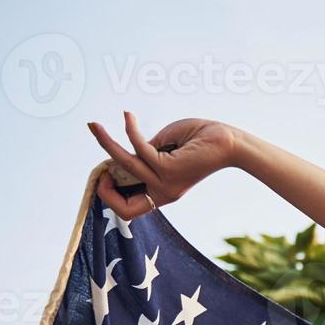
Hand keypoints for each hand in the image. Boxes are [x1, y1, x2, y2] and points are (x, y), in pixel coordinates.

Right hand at [87, 112, 240, 219]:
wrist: (231, 142)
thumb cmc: (202, 140)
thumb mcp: (166, 147)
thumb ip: (144, 150)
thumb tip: (123, 147)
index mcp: (162, 191)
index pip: (129, 208)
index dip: (111, 196)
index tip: (107, 173)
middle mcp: (163, 192)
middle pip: (122, 207)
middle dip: (102, 187)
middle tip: (99, 168)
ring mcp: (165, 182)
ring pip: (124, 168)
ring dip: (105, 144)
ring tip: (93, 126)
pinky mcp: (169, 168)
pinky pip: (138, 148)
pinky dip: (129, 130)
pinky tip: (127, 115)